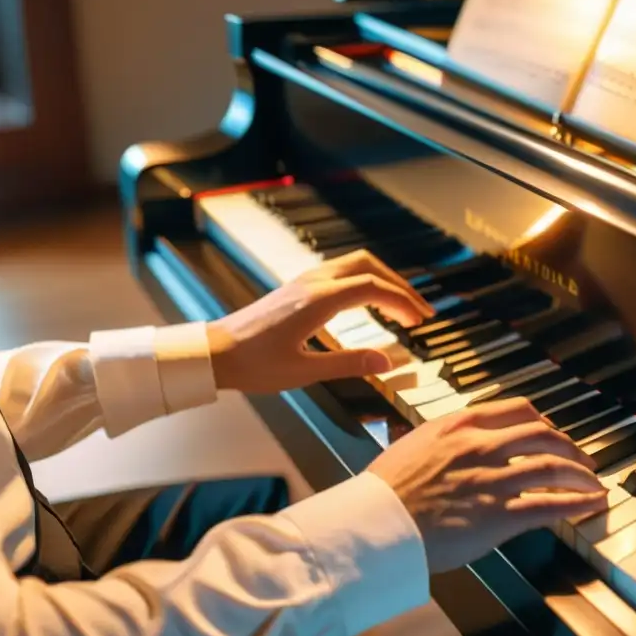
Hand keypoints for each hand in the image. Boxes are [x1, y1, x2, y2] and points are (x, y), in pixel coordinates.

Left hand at [207, 250, 433, 393]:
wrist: (215, 353)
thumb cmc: (254, 364)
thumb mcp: (304, 371)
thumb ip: (349, 364)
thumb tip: (388, 362)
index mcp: (318, 301)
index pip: (373, 288)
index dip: (402, 302)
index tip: (420, 321)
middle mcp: (313, 283)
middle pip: (369, 266)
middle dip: (400, 286)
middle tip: (420, 311)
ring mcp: (304, 282)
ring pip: (355, 264)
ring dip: (383, 280)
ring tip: (401, 306)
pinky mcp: (298, 288)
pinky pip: (341, 272)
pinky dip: (364, 281)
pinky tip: (369, 303)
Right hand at [368, 398, 607, 572]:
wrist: (378, 522)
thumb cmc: (386, 489)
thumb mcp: (414, 445)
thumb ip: (443, 441)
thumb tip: (452, 444)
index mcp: (461, 424)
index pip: (518, 410)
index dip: (543, 420)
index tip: (551, 430)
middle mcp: (483, 445)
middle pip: (544, 435)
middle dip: (570, 446)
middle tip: (582, 458)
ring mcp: (495, 480)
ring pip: (554, 468)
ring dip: (581, 476)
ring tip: (594, 483)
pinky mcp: (501, 515)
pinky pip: (550, 506)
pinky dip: (577, 504)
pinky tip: (591, 505)